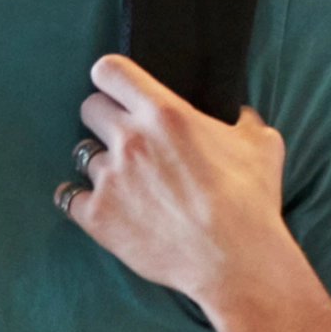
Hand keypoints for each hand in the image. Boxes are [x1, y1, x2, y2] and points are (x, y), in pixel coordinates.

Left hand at [62, 55, 291, 310]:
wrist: (234, 260)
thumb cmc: (250, 201)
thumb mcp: (261, 145)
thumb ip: (242, 121)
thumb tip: (237, 118)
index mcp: (165, 113)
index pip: (110, 71)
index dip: (113, 78)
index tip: (122, 91)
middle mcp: (130, 139)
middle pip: (89, 108)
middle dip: (106, 118)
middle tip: (127, 137)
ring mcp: (109, 178)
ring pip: (83, 154)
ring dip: (102, 163)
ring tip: (126, 181)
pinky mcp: (96, 216)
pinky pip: (69, 197)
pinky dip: (83, 200)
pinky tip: (105, 205)